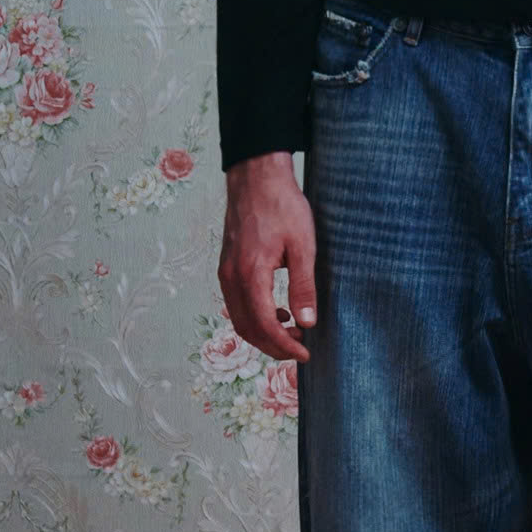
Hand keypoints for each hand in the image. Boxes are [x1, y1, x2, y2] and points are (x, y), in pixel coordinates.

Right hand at [219, 152, 317, 363]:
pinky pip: (236, 304)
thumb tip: (307, 322)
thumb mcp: (302, 245)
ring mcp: (225, 273)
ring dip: (263, 333)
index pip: (265, 325)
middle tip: (300, 348)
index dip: (284, 346)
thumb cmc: (282, 206)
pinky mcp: (226, 267)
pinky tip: (278, 311)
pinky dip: (254, 317)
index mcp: (250, 274)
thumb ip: (303, 286)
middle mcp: (231, 278)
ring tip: (292, 331)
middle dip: (273, 346)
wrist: (256, 178)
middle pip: (247, 329)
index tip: (305, 353)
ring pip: (239, 319)